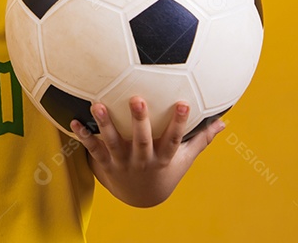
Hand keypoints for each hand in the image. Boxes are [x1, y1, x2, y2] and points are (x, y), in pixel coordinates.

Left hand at [70, 97, 224, 207]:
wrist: (140, 198)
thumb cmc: (165, 170)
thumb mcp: (184, 159)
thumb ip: (201, 139)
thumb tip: (224, 121)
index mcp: (163, 157)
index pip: (173, 139)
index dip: (179, 123)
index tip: (183, 103)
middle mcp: (142, 160)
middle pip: (141, 140)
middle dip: (139, 120)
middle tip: (137, 99)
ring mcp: (122, 162)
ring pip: (112, 143)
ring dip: (105, 124)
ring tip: (97, 105)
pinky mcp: (105, 163)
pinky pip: (92, 148)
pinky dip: (83, 135)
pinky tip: (73, 121)